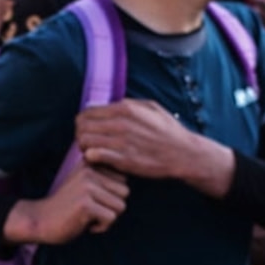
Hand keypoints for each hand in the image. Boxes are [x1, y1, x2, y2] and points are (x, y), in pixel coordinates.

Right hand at [6, 161, 128, 245]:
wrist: (40, 220)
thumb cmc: (67, 206)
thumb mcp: (85, 184)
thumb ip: (104, 177)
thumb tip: (134, 172)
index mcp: (90, 163)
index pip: (123, 180)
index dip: (112, 196)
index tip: (93, 200)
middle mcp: (89, 170)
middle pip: (125, 193)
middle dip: (112, 207)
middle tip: (92, 210)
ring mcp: (87, 186)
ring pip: (120, 206)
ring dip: (107, 218)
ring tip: (88, 216)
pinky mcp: (85, 204)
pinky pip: (111, 218)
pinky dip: (101, 227)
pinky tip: (85, 224)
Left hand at [76, 99, 225, 190]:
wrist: (184, 154)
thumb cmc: (168, 131)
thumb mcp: (152, 108)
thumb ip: (129, 104)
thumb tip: (112, 104)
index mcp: (125, 108)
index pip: (87, 112)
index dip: (84, 121)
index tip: (88, 129)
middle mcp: (121, 123)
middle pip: (82, 126)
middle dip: (80, 134)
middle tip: (87, 142)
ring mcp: (121, 142)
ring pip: (84, 141)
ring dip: (84, 147)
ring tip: (92, 151)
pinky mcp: (123, 160)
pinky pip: (94, 156)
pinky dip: (91, 158)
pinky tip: (99, 160)